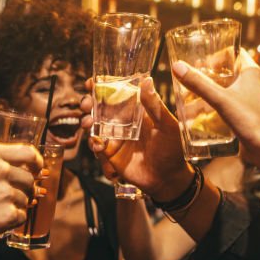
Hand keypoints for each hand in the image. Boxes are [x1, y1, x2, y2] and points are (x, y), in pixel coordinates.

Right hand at [0, 142, 40, 248]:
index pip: (28, 153)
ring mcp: (3, 193)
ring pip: (26, 199)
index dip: (37, 162)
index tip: (38, 169)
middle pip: (30, 179)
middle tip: (10, 198)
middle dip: (25, 189)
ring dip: (15, 206)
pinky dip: (12, 221)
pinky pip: (22, 216)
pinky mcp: (6, 215)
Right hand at [79, 77, 194, 200]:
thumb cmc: (172, 150)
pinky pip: (96, 145)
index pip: (116, 93)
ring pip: (93, 125)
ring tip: (88, 123)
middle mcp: (122, 121)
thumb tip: (147, 80)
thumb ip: (155, 105)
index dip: (101, 86)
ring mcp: (114, 137)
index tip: (92, 82)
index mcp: (135, 110)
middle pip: (98, 107)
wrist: (167, 179)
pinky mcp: (110, 154)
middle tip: (86, 104)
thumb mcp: (167, 126)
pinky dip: (93, 143)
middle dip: (88, 103)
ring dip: (87, 121)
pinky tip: (98, 144)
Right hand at [171, 51, 259, 166]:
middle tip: (188, 82)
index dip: (214, 56)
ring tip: (185, 103)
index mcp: (250, 72)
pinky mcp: (243, 114)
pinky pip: (223, 106)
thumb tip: (177, 67)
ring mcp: (247, 99)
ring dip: (204, 95)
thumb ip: (198, 83)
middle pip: (223, 72)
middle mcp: (250, 83)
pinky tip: (194, 118)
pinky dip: (209, 108)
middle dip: (204, 78)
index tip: (198, 64)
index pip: (231, 53)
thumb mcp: (220, 99)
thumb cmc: (251, 120)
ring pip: (222, 90)